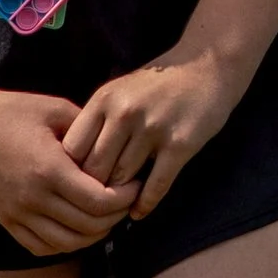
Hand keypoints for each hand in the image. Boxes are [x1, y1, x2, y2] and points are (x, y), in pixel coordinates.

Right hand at [0, 79, 141, 252]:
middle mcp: (34, 198)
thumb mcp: (56, 109)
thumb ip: (88, 129)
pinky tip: (78, 229)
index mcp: (49, 169)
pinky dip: (66, 244)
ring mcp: (18, 214)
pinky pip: (42, 247)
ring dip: (94, 235)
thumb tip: (117, 146)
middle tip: (127, 201)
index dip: (125, 198)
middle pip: (88, 226)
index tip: (135, 185)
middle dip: (116, 216)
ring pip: (68, 243)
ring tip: (107, 216)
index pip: (99, 201)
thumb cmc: (14, 112)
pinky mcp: (6, 221)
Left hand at [61, 48, 241, 218]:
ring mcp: (153, 128)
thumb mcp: (119, 90)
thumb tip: (72, 162)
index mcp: (104, 99)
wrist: (206, 65)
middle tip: (95, 202)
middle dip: (94, 188)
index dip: (71, 170)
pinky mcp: (180, 144)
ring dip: (120, 197)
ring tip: (117, 207)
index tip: (77, 181)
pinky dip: (145, 203)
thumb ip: (97, 120)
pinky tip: (139, 212)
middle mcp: (125, 113)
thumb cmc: (158, 82)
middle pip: (95, 168)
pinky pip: (156, 185)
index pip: (73, 148)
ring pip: (123, 179)